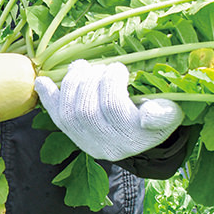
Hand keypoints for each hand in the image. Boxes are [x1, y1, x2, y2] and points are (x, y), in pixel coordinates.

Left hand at [34, 61, 182, 162]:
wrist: (143, 135)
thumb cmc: (158, 116)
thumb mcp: (170, 113)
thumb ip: (164, 112)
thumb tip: (147, 113)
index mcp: (135, 138)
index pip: (113, 108)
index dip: (110, 82)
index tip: (118, 68)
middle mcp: (109, 146)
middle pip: (86, 110)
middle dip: (88, 81)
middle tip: (98, 67)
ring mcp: (88, 144)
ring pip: (68, 114)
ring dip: (71, 84)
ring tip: (81, 67)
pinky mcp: (74, 138)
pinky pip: (57, 119)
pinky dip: (48, 98)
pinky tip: (42, 82)